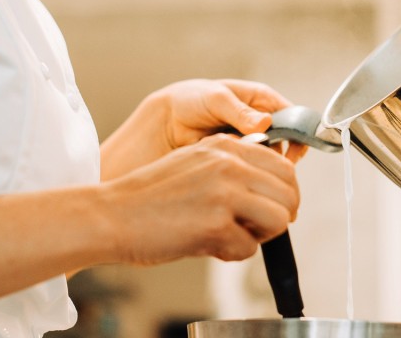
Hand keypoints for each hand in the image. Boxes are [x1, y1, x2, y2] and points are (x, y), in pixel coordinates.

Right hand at [96, 133, 300, 263]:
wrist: (111, 215)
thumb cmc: (150, 196)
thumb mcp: (196, 163)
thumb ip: (232, 168)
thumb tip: (271, 189)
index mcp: (226, 146)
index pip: (283, 166)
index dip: (284, 193)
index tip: (274, 208)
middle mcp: (229, 164)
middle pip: (289, 193)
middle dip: (280, 216)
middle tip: (259, 229)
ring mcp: (224, 192)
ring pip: (278, 220)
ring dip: (260, 236)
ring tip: (232, 237)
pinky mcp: (216, 223)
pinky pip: (249, 248)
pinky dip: (232, 253)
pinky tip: (208, 246)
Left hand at [100, 79, 306, 179]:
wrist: (165, 121)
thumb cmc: (191, 100)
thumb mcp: (216, 100)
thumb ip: (239, 112)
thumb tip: (264, 124)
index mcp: (262, 101)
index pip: (293, 118)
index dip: (297, 135)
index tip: (292, 153)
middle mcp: (261, 123)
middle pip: (286, 144)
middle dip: (278, 158)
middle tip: (264, 168)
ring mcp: (251, 143)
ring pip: (269, 161)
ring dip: (259, 167)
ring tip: (241, 166)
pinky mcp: (239, 161)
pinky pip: (251, 171)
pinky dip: (246, 175)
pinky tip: (234, 175)